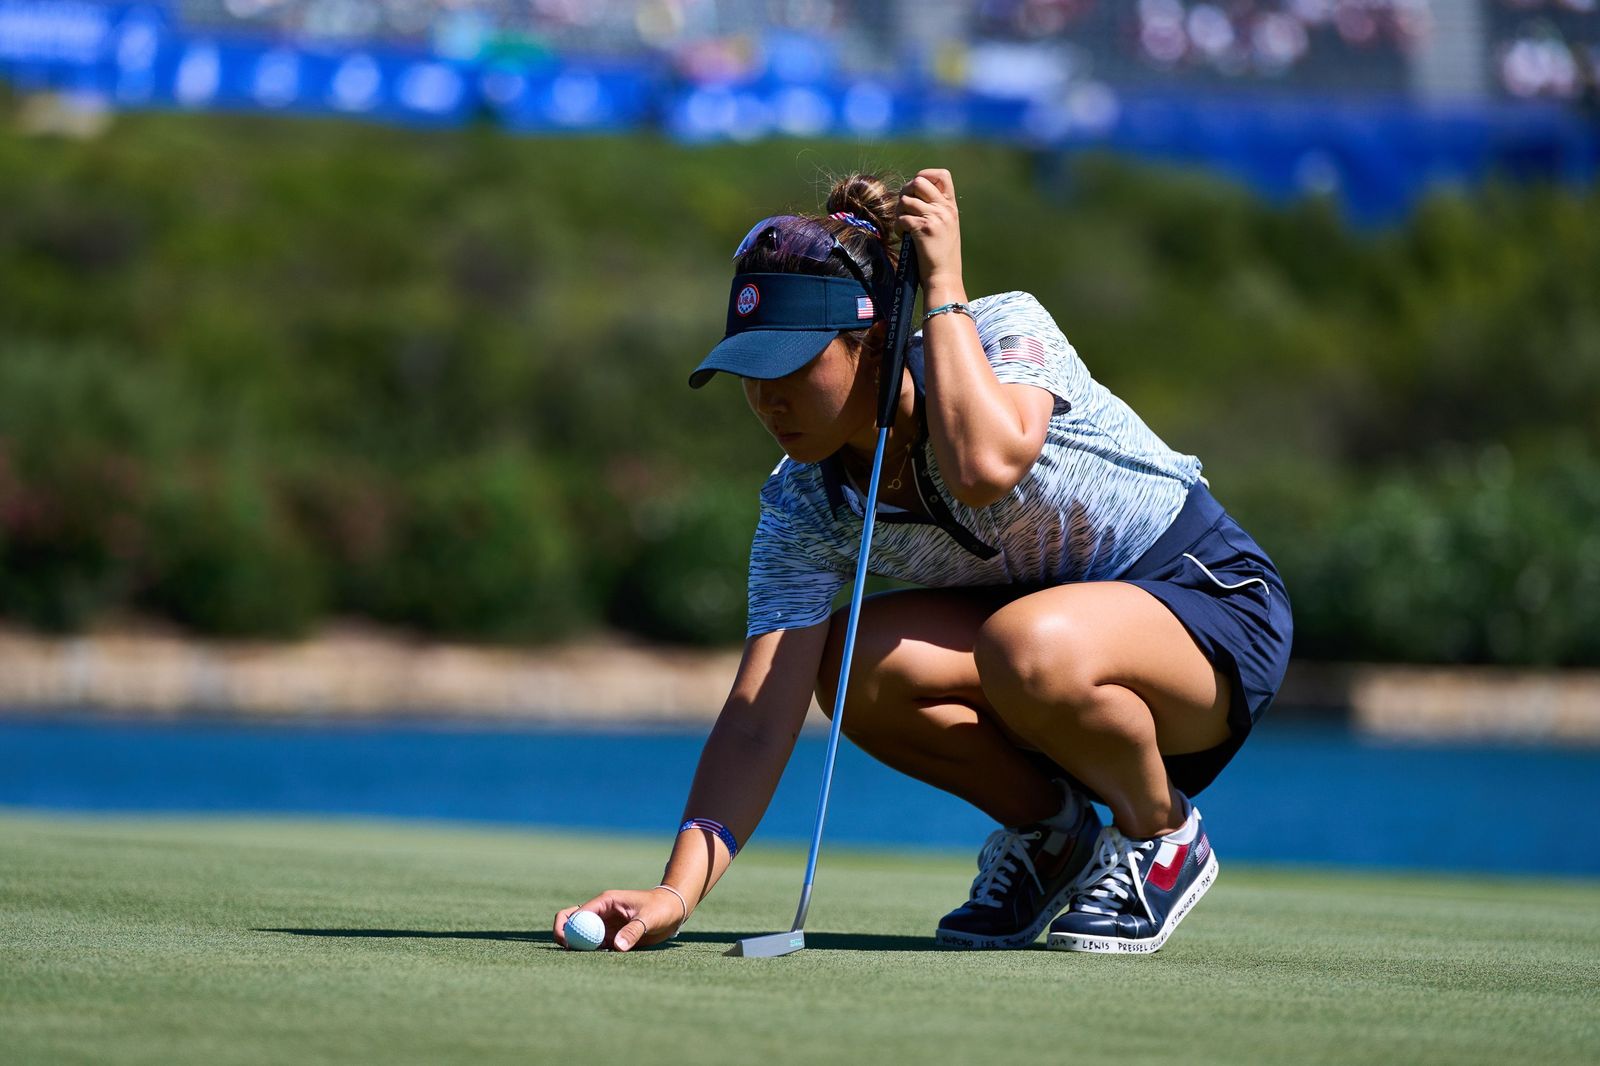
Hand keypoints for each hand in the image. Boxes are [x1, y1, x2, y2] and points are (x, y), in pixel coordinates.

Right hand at [553, 887, 686, 951]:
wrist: (673, 910)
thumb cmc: (661, 908)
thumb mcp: (649, 918)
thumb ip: (633, 931)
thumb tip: (616, 947)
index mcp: (606, 902)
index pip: (578, 913)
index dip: (568, 928)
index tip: (569, 944)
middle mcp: (601, 913)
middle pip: (571, 920)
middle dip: (563, 933)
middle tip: (566, 950)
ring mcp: (604, 925)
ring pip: (580, 935)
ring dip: (578, 946)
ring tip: (585, 959)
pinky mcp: (611, 937)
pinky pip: (594, 945)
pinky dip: (590, 953)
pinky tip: (599, 960)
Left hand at [896, 168, 964, 298]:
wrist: (944, 277)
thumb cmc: (942, 256)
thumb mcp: (946, 228)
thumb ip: (936, 211)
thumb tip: (914, 197)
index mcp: (951, 206)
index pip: (942, 175)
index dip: (924, 176)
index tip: (916, 191)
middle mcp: (945, 209)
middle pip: (918, 181)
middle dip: (905, 193)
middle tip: (904, 209)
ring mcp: (935, 218)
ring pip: (905, 200)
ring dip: (898, 213)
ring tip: (902, 226)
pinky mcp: (924, 229)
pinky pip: (902, 218)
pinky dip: (897, 227)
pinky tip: (902, 236)